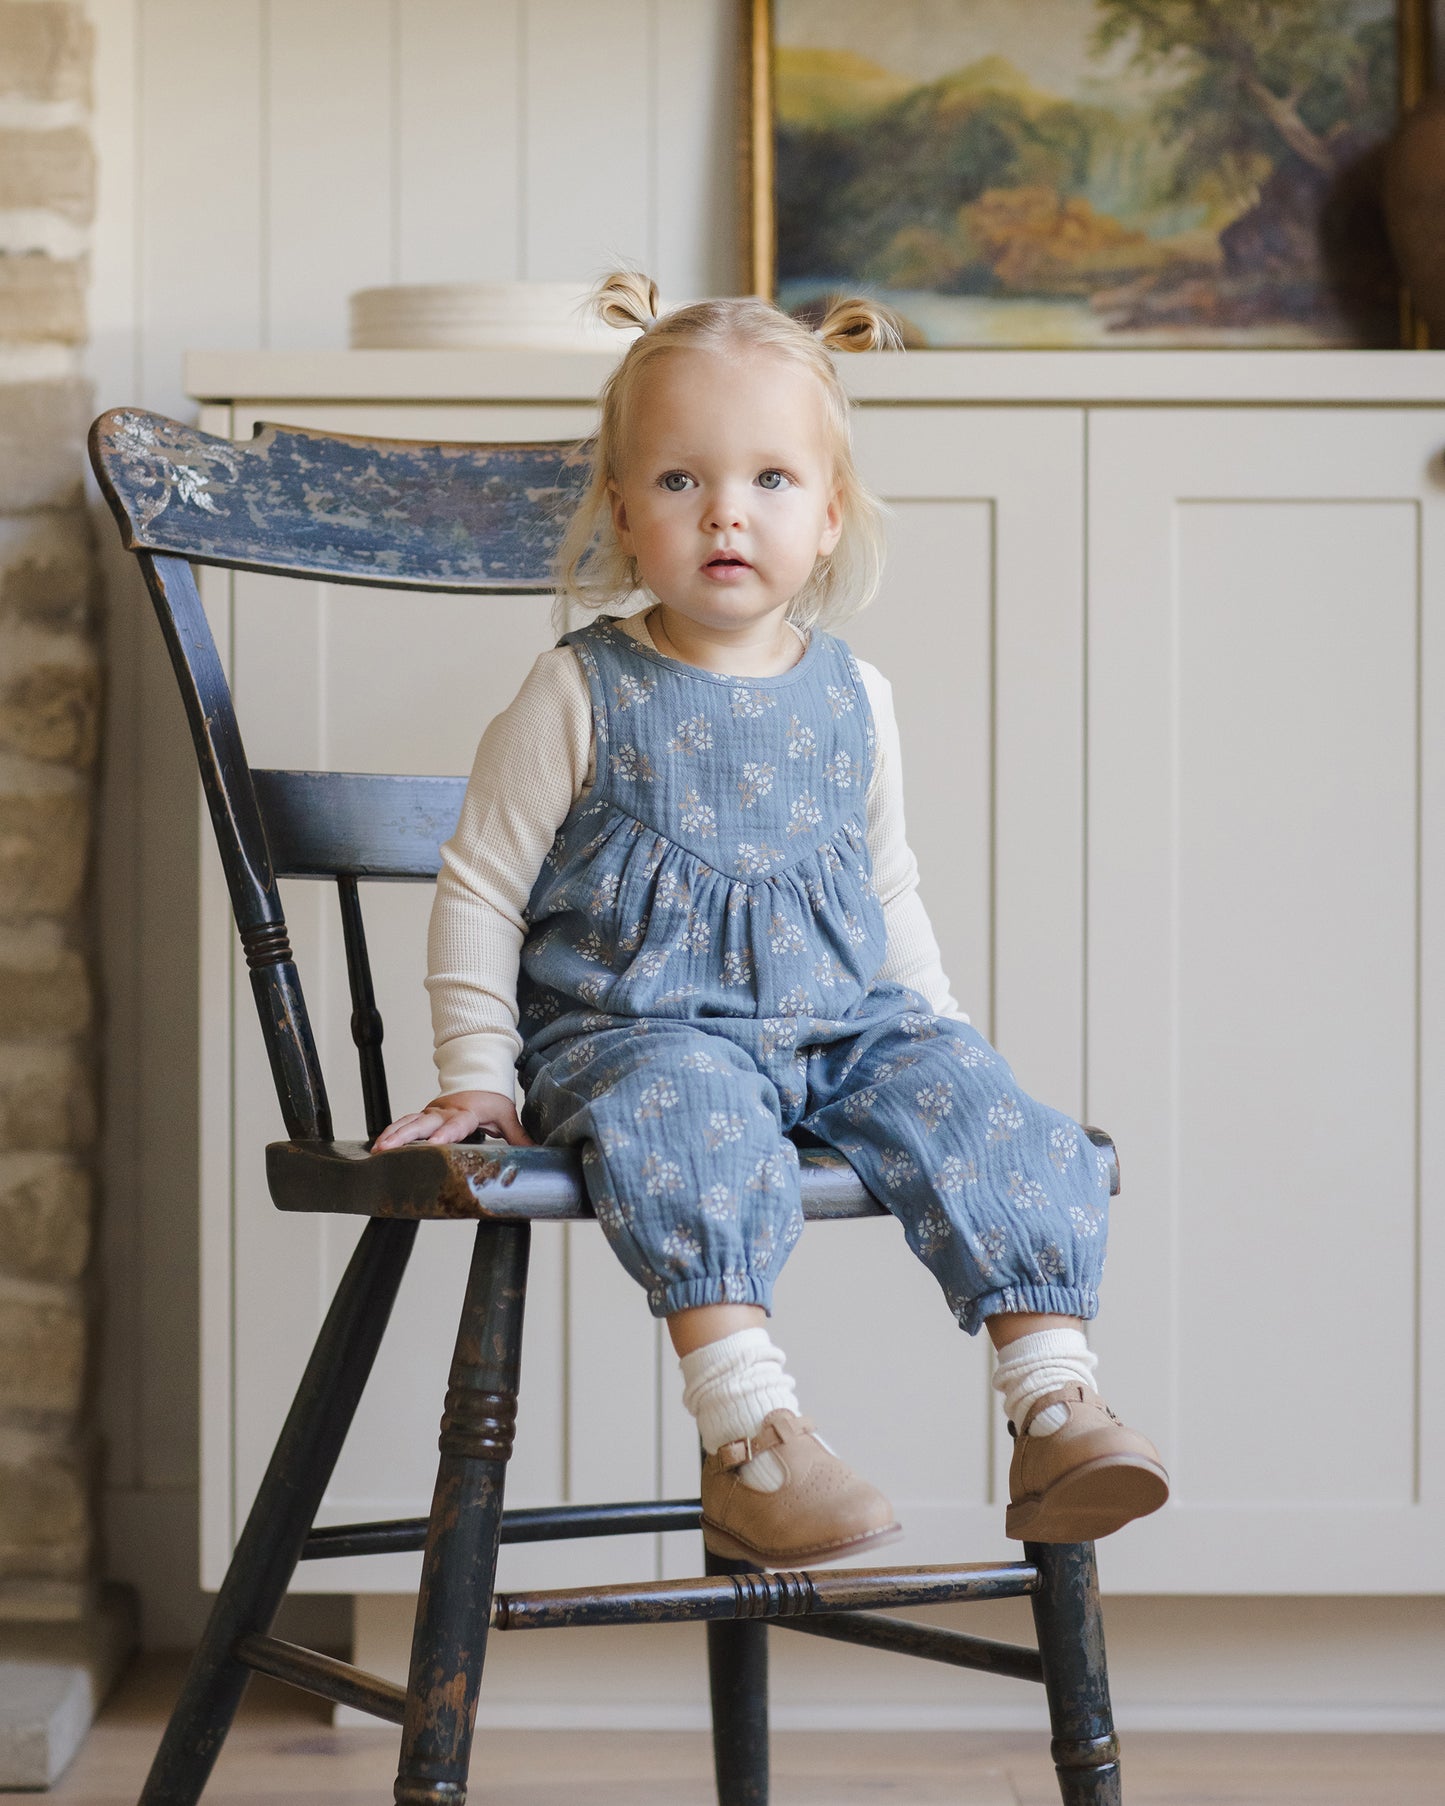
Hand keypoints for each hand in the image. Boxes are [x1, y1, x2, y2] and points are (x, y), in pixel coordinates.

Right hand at [370, 1090, 534, 1151]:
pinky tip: (379, 1145)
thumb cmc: (491, 1099)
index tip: (435, 1145)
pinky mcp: (424, 1115)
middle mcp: (445, 1111)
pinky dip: (391, 1131)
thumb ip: (518, 1136)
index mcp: (467, 1112)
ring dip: (393, 1134)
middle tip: (389, 1148)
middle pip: (423, 1123)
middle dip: (405, 1136)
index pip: (456, 1124)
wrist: (478, 1076)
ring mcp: (432, 1113)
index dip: (445, 1134)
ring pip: (409, 1122)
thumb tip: (537, 1153)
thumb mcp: (507, 1116)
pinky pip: (405, 1122)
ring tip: (378, 1149)